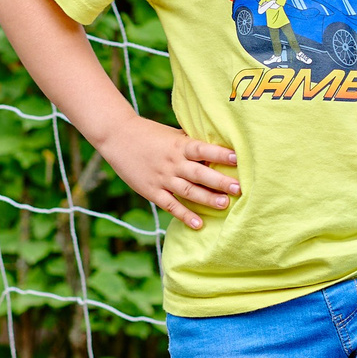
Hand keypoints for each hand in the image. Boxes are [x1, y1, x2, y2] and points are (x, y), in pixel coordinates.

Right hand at [98, 116, 238, 230]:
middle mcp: (172, 163)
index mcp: (179, 145)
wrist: (117, 137)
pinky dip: (184, 215)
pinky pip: (170, 205)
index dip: (219, 154)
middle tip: (239, 188)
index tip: (237, 158)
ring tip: (224, 205)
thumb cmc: (150, 134)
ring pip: (188, 191)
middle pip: (199, 173)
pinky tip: (198, 224)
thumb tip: (219, 145)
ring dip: (207, 199)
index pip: (203, 149)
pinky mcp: (152, 191)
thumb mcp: (173, 134)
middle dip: (220, 181)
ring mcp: (162, 178)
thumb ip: (192, 142)